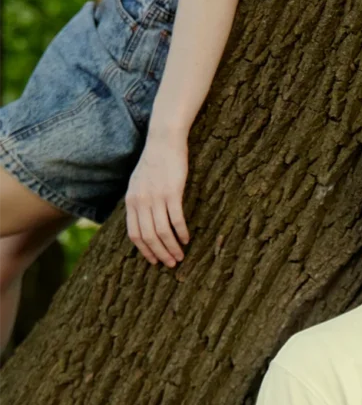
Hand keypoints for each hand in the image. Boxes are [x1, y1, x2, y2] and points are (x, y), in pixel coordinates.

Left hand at [126, 130, 189, 266]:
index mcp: (131, 201)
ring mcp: (156, 197)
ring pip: (162, 231)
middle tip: (171, 264)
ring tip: (181, 256)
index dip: (144, 251)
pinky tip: (187, 239)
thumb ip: (138, 202)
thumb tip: (143, 222)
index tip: (154, 261)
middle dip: (160, 254)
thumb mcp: (138, 183)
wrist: (163, 141)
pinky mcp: (172, 192)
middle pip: (149, 237)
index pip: (134, 234)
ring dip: (172, 247)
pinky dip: (181, 232)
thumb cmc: (154, 162)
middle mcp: (141, 201)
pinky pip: (176, 219)